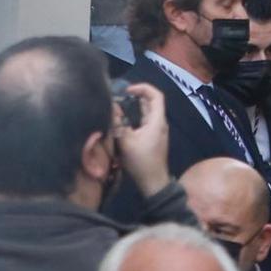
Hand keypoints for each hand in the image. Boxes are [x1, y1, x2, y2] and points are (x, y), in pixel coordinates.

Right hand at [113, 82, 170, 196]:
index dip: (143, 88)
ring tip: (117, 108)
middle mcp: (159, 123)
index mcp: (157, 121)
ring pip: (146, 113)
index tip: (127, 90)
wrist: (153, 182)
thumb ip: (118, 124)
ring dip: (133, 108)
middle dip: (135, 97)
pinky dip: (133, 118)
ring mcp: (156, 131)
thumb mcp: (126, 142)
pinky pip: (143, 122)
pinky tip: (121, 122)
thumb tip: (111, 108)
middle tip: (118, 98)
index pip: (156, 95)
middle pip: (150, 103)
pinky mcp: (151, 138)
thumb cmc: (141, 161)